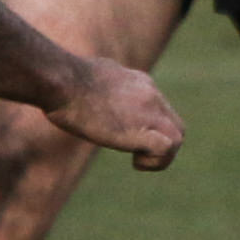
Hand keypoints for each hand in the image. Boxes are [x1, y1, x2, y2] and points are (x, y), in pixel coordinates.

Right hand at [48, 59, 184, 169]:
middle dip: (161, 144)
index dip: (150, 127)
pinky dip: (156, 161)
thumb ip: (100, 85)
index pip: (160, 107)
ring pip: (177, 138)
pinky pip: (167, 148)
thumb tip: (87, 90)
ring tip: (136, 160)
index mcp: (139, 82)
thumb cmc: (62, 81)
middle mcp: (151, 95)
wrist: (63, 82)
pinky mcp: (141, 129)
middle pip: (175, 125)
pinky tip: (135, 163)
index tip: (127, 134)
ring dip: (161, 156)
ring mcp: (149, 111)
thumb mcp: (88, 75)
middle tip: (137, 153)